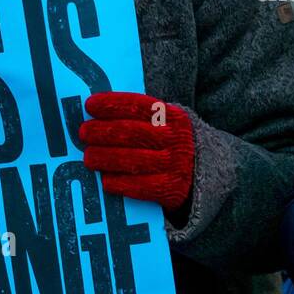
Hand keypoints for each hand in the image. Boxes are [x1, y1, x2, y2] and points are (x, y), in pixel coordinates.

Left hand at [79, 91, 194, 216]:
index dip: (112, 104)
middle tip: (84, 132)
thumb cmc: (175, 144)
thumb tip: (100, 114)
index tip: (90, 105)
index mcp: (175, 117)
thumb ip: (143, 118)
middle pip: (132, 133)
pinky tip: (106, 181)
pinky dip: (120, 183)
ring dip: (105, 158)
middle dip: (103, 131)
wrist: (210, 174)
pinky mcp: (172, 189)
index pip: (139, 106)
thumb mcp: (169, 124)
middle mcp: (177, 139)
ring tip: (88, 157)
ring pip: (132, 160)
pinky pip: (140, 187)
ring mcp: (176, 165)